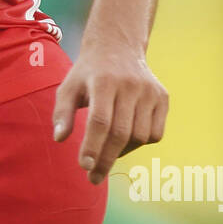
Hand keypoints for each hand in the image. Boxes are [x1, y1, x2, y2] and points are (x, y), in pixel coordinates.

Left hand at [52, 43, 167, 186]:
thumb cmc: (88, 73)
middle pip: (120, 133)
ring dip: (122, 152)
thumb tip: (59, 139)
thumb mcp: (68, 86)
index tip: (85, 167)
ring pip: (139, 136)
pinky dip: (139, 143)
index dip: (93, 146)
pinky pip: (155, 133)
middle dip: (105, 159)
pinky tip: (125, 139)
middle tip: (93, 178)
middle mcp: (130, 85)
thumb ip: (62, 112)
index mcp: (104, 82)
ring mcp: (150, 91)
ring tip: (107, 151)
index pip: (100, 121)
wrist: (119, 46)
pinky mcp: (163, 97)